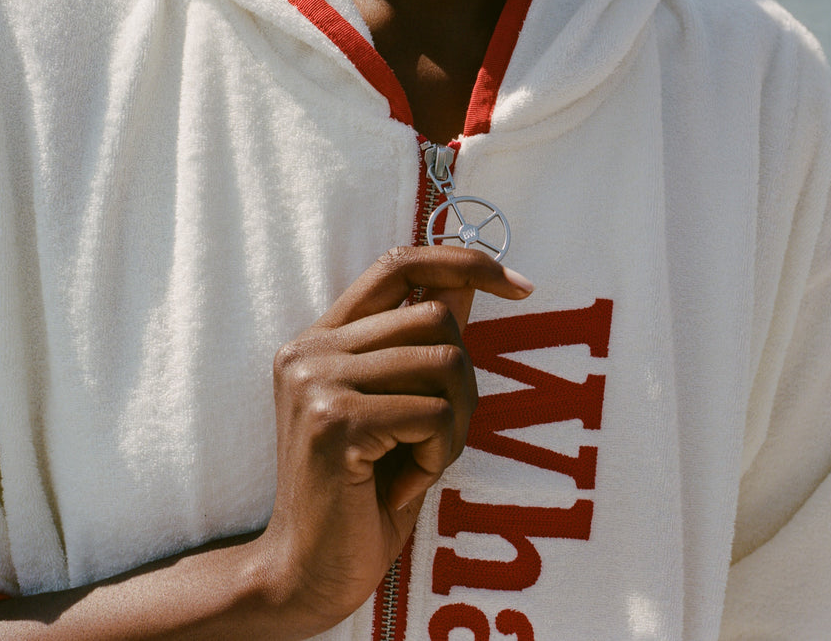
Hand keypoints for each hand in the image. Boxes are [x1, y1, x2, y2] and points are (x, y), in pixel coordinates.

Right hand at [252, 246, 533, 633]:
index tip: (520, 284)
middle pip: (437, 317)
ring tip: (422, 460)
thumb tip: (469, 285)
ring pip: (445, 363)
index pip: (398, 262)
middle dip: (464, 380)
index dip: (464, 261)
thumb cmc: (363, 491)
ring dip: (455, 422)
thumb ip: (422, 345)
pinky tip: (407, 482)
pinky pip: (434, 413)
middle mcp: (310, 349)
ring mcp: (317, 381)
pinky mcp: (334, 421)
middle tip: (442, 434)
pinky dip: (440, 452)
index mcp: (321, 339)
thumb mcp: (398, 407)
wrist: (310, 570)